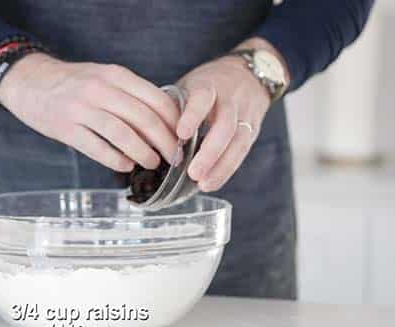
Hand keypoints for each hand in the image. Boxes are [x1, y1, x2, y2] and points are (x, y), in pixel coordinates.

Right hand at [0, 53, 179, 171]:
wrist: (30, 82)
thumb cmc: (74, 84)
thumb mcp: (104, 76)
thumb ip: (131, 94)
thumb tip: (165, 120)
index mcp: (115, 75)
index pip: (156, 99)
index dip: (175, 122)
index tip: (183, 138)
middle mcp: (100, 89)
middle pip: (144, 119)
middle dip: (165, 142)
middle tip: (174, 158)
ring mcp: (81, 109)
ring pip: (123, 135)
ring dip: (144, 153)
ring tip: (153, 163)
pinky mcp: (66, 128)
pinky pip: (98, 148)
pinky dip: (116, 160)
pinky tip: (126, 165)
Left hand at [176, 39, 288, 191]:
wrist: (247, 74)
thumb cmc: (206, 85)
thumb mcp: (187, 87)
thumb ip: (170, 109)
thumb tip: (141, 135)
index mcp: (208, 85)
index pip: (203, 98)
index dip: (193, 116)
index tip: (182, 134)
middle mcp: (231, 99)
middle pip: (225, 125)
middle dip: (210, 152)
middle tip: (193, 173)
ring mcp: (245, 115)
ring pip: (238, 142)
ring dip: (221, 167)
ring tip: (203, 184)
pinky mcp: (254, 129)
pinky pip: (243, 152)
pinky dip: (227, 169)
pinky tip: (213, 182)